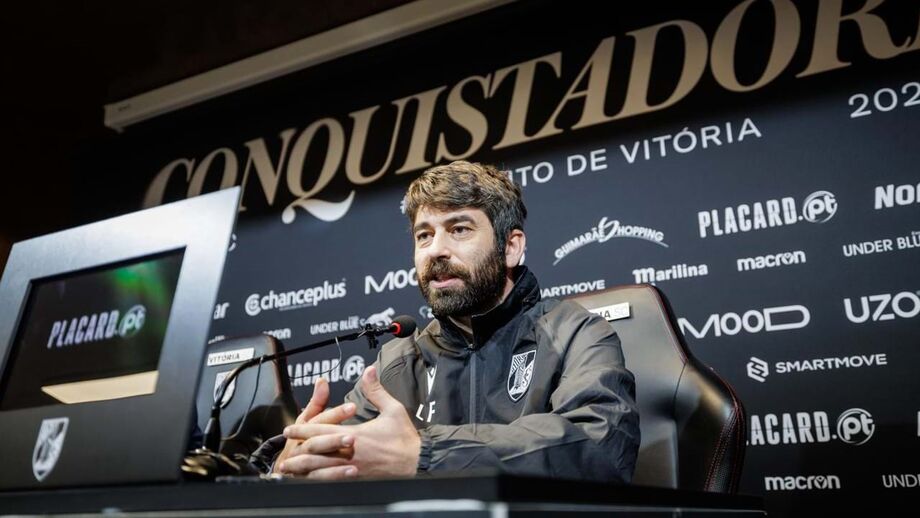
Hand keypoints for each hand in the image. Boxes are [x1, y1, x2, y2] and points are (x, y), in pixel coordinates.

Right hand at [272, 378, 356, 476]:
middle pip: (316, 442)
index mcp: (305, 428)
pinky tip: (352, 472)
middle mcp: (302, 446)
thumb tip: (322, 380)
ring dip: (335, 459)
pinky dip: (334, 475)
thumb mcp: (308, 419)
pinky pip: (320, 478)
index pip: (320, 419)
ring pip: (316, 461)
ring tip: (353, 456)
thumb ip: (317, 401)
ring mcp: (303, 463)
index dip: (335, 413)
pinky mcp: (307, 478)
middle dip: (334, 440)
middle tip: (353, 437)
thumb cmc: (301, 439)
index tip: (352, 407)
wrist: (285, 466)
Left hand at [281, 366, 419, 478]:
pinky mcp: (358, 481)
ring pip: (321, 471)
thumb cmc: (406, 438)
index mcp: (355, 436)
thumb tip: (368, 371)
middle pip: (316, 453)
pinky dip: (319, 481)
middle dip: (298, 452)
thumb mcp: (392, 410)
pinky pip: (333, 482)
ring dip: (304, 470)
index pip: (321, 432)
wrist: (418, 463)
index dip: (303, 430)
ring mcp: (353, 470)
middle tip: (285, 452)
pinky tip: (311, 481)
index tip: (290, 429)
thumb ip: (376, 391)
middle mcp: (350, 454)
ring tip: (291, 469)